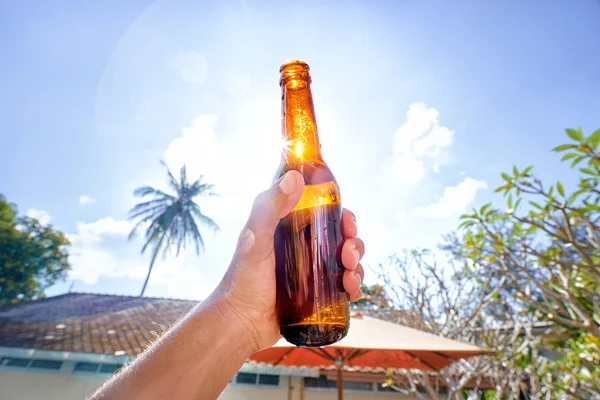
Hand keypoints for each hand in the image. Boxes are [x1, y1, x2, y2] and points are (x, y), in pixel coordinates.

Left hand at [213, 170, 364, 352]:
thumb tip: (296, 177)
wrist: (240, 324)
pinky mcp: (317, 295)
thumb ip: (270, 208)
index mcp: (290, 229)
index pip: (324, 213)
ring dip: (357, 266)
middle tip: (349, 255)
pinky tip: (352, 292)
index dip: (341, 214)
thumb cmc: (242, 279)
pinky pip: (344, 286)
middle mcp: (303, 247)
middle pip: (341, 237)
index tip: (348, 221)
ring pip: (347, 261)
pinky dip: (354, 286)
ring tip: (350, 277)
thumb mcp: (255, 238)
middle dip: (354, 243)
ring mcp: (312, 272)